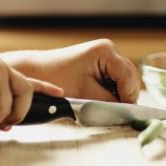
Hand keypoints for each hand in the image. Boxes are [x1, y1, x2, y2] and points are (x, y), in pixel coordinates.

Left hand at [4, 39, 139, 103]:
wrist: (36, 72)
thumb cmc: (55, 79)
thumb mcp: (84, 94)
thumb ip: (108, 102)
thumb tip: (126, 112)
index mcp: (106, 51)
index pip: (129, 77)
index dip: (127, 97)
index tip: (122, 114)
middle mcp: (109, 51)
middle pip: (130, 79)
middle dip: (124, 97)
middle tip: (114, 113)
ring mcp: (106, 57)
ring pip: (124, 82)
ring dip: (117, 96)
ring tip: (104, 107)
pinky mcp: (100, 65)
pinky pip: (114, 82)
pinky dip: (111, 93)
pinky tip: (99, 100)